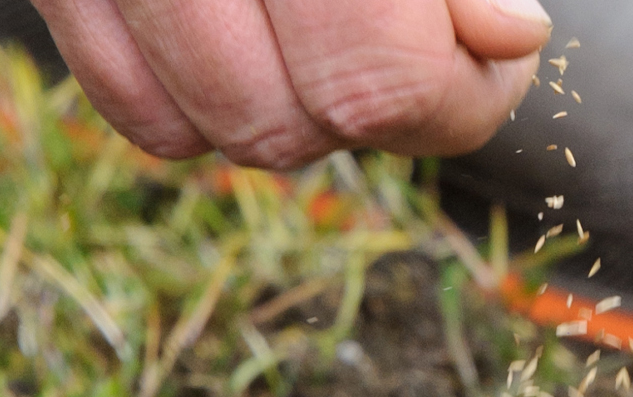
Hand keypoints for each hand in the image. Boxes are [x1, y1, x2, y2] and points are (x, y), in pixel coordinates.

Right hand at [29, 0, 551, 166]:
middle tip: (418, 37)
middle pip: (283, 130)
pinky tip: (248, 32)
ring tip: (329, 24)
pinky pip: (122, 99)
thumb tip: (510, 41)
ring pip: (199, 136)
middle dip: (373, 111)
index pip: (376, 83)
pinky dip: (194, 97)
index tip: (494, 60)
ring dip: (290, 108)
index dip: (456, 101)